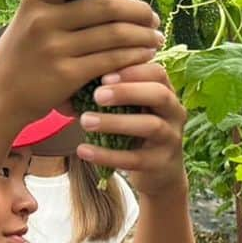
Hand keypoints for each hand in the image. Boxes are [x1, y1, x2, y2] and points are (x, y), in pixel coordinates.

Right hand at [0, 0, 162, 127]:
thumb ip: (59, 6)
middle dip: (138, 11)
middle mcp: (43, 20)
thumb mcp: (29, 21)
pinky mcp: (67, 74)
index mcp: (35, 0)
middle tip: (152, 18)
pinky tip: (145, 56)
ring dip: (143, 35)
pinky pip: (113, 60)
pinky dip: (135, 56)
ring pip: (115, 34)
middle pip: (106, 6)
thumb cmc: (23, 56)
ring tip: (155, 38)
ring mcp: (55, 48)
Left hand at [75, 62, 187, 196]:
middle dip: (127, 92)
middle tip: (96, 95)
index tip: (103, 75)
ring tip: (85, 121)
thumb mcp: (130, 110)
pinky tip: (83, 150)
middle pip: (159, 95)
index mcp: (167, 93)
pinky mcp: (161, 163)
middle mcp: (175, 113)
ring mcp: (171, 139)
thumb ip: (109, 95)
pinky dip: (107, 155)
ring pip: (151, 126)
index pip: (157, 72)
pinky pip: (135, 158)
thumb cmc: (137, 132)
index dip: (133, 70)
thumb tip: (67, 86)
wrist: (160, 171)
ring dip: (116, 122)